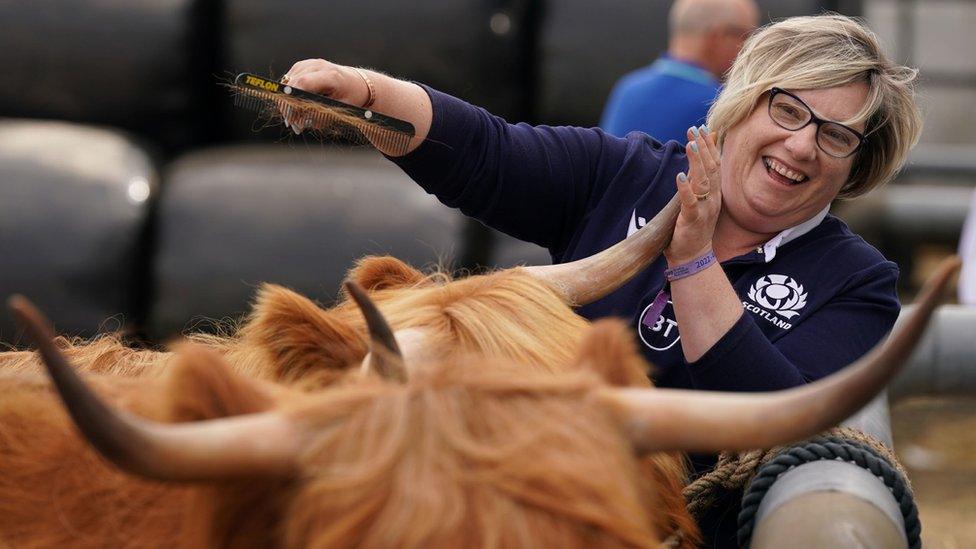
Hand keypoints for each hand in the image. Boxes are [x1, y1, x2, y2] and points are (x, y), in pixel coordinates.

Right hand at [278, 59, 371, 132]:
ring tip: (295, 120)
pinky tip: (296, 108)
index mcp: (330, 75)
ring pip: (288, 82)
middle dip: (288, 106)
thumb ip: (322, 115)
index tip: (291, 119)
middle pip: (292, 83)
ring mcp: (309, 63)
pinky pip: (289, 80)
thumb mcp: (341, 109)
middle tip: (293, 125)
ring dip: (287, 102)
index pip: (303, 83)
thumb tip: (301, 122)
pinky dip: (290, 95)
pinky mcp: (303, 65)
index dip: (292, 102)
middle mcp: (318, 65)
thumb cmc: (351, 97)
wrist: (357, 82)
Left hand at [664, 125, 721, 264]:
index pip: (715, 164)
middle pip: (712, 168)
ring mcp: (704, 209)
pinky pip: (690, 202)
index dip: (709, 146)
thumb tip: (700, 157)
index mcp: (714, 193)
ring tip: (691, 145)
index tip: (702, 127)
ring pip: (703, 182)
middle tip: (694, 129)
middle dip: (703, 148)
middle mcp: (712, 199)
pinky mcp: (692, 220)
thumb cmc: (694, 226)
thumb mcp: (699, 198)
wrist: (692, 257)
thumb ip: (700, 177)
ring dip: (697, 162)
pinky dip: (685, 188)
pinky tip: (680, 175)